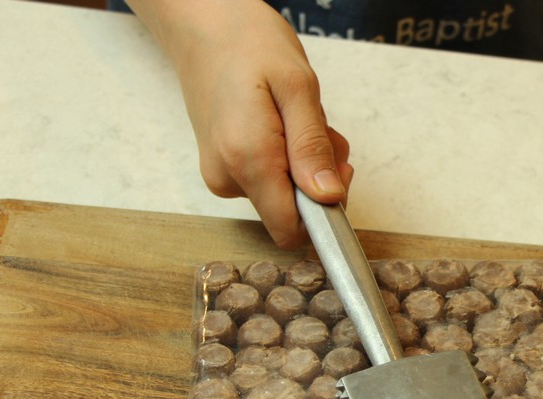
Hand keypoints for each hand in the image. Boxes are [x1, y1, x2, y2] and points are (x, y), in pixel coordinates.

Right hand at [130, 0, 353, 247]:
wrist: (203, 25)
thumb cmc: (249, 44)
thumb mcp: (298, 87)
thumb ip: (312, 148)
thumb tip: (328, 197)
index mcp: (247, 159)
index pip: (290, 228)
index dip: (324, 213)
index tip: (339, 175)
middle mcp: (228, 176)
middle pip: (292, 211)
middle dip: (318, 177)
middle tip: (320, 129)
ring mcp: (222, 175)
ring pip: (284, 193)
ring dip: (305, 163)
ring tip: (297, 115)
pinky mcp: (223, 168)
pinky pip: (269, 179)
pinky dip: (288, 157)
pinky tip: (282, 121)